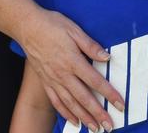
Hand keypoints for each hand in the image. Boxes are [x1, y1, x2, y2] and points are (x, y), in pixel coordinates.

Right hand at [19, 9, 123, 131]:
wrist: (27, 27)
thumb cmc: (52, 25)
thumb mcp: (74, 30)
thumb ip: (91, 46)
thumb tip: (107, 57)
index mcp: (73, 61)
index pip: (95, 81)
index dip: (109, 94)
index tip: (120, 104)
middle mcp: (63, 74)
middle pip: (84, 98)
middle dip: (98, 113)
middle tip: (110, 125)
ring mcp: (53, 80)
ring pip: (70, 103)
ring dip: (84, 117)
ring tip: (94, 128)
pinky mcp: (45, 82)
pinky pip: (56, 101)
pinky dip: (65, 113)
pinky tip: (74, 120)